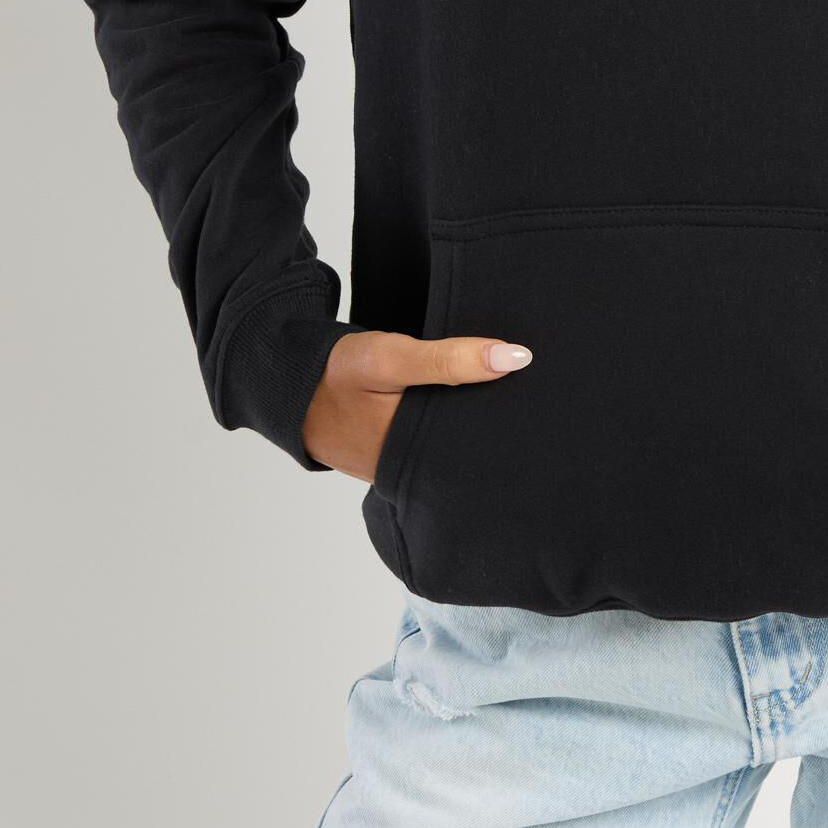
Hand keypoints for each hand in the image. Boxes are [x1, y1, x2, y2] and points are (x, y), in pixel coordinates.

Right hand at [301, 327, 533, 479]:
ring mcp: (400, 466)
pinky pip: (432, 441)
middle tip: (532, 394)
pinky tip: (470, 400)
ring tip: (510, 397)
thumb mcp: (390, 359)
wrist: (289, 385)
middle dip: (494, 422)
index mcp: (411, 454)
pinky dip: (449, 421)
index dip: (508, 419)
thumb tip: (514, 358)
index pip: (478, 443)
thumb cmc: (336, 372)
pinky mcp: (394, 454)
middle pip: (467, 446)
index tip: (539, 394)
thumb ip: (447, 360)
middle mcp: (409, 469)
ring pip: (451, 444)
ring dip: (471, 421)